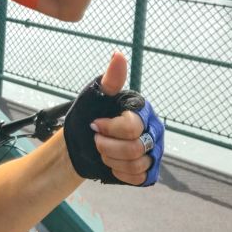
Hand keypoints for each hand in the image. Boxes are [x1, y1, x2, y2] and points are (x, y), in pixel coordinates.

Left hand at [62, 52, 163, 185]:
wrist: (79, 143)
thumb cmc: (87, 115)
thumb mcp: (94, 96)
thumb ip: (110, 80)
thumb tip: (118, 54)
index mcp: (142, 111)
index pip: (132, 127)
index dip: (109, 129)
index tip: (94, 124)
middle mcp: (153, 130)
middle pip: (135, 148)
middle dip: (107, 146)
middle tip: (96, 139)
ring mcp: (153, 151)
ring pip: (137, 164)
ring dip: (111, 159)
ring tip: (103, 150)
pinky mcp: (148, 171)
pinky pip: (139, 177)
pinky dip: (119, 172)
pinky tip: (112, 163)